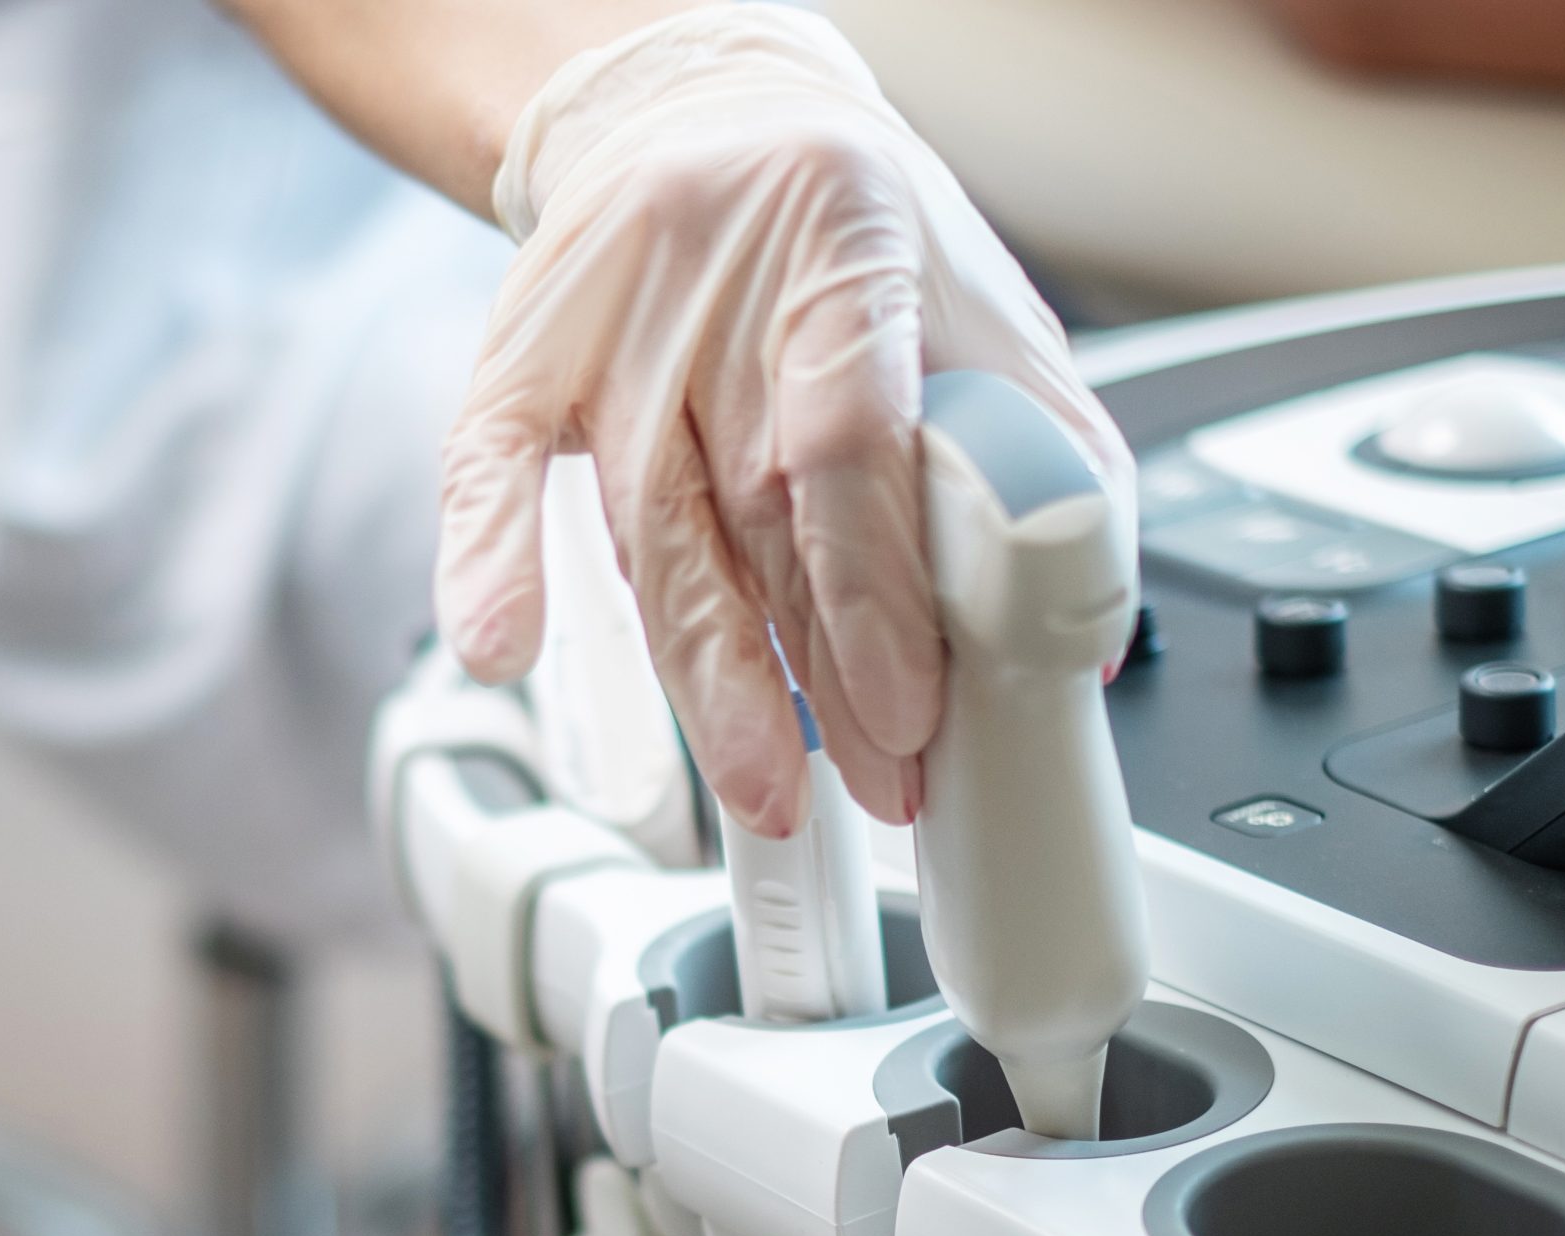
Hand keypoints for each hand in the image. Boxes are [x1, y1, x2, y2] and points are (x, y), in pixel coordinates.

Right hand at [432, 4, 1126, 835]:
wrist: (702, 117)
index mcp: (848, 240)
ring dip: (705, 678)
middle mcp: (719, 282)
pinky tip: (500, 649)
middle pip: (759, 514)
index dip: (875, 591)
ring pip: (654, 531)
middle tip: (870, 782)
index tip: (906, 707)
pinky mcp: (529, 355)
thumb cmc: (848, 229)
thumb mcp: (977, 299)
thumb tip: (1076, 629)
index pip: (849, 441)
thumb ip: (1042, 445)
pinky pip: (492, 466)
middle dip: (820, 676)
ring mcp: (612, 324)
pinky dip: (489, 559)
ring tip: (761, 788)